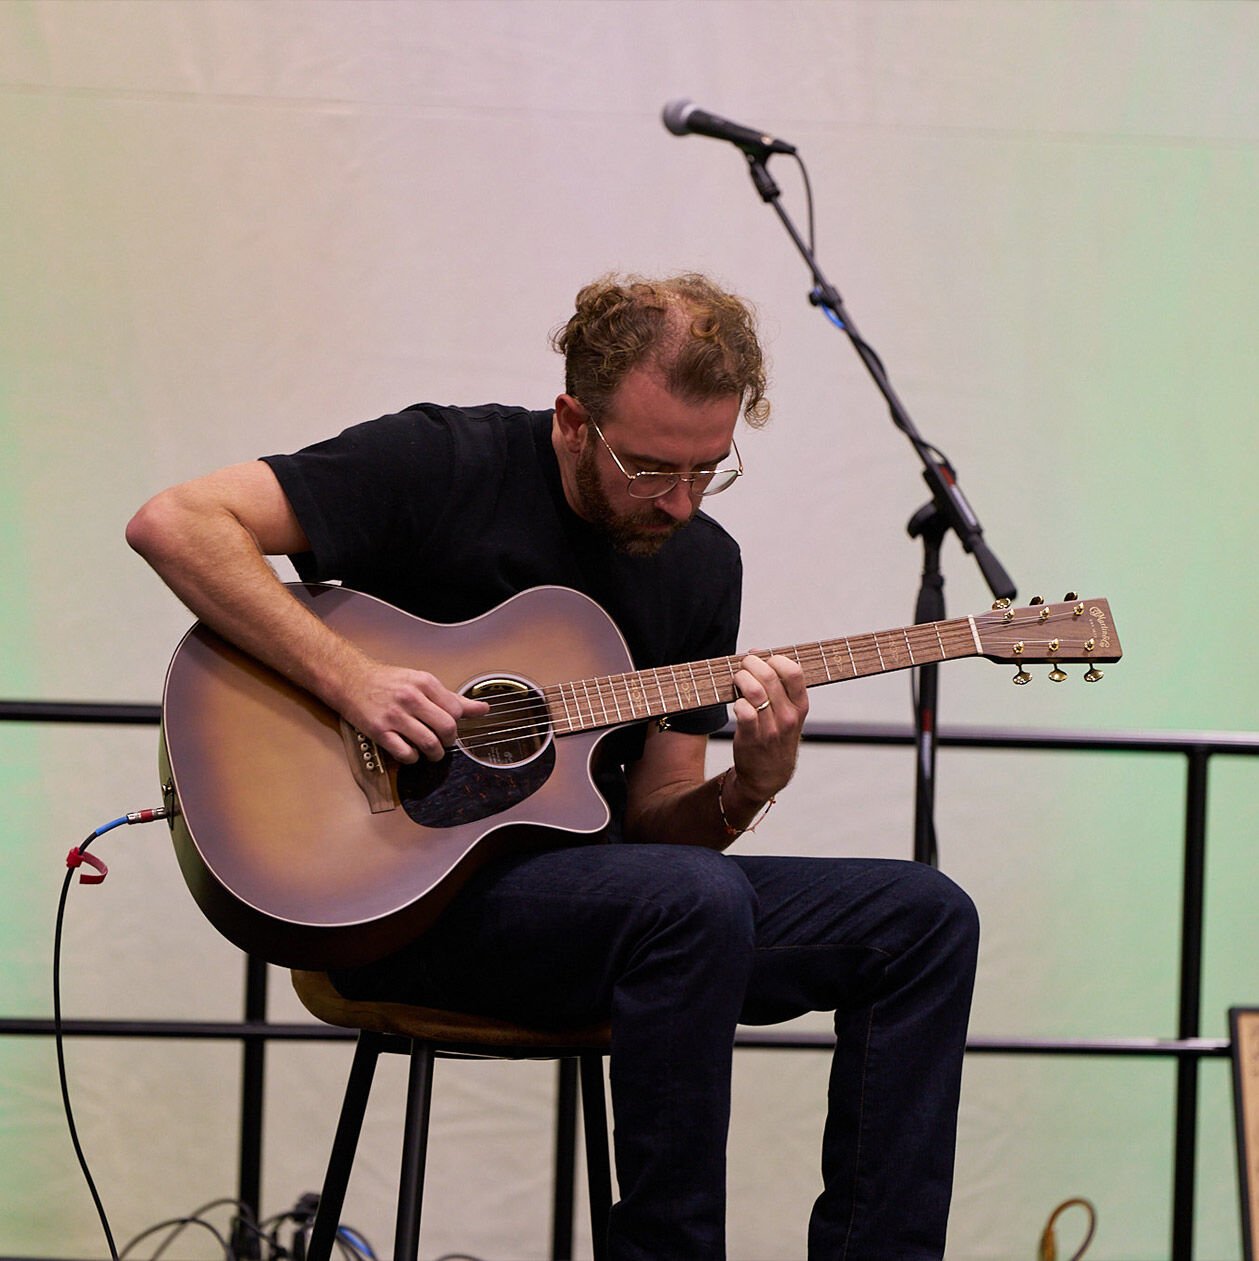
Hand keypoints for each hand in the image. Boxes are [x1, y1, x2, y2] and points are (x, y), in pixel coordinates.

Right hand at [337, 661, 489, 763]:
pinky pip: (405, 753)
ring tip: (431, 752)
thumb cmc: (388, 682)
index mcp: (425, 683)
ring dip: (434, 753)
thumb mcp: (422, 682)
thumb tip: (483, 708)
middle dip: (449, 741)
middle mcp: (411, 698)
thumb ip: (453, 698)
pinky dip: (412, 758)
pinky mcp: (379, 731)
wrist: (351, 680)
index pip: (457, 710)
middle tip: (443, 742)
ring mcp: (394, 715)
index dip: (457, 723)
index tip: (449, 726)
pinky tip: (410, 751)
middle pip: (446, 728)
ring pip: (428, 743)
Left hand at [728, 653, 807, 803]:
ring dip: (741, 679)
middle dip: (751, 664)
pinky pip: (744, 712)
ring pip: (755, 692)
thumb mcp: (787, 713)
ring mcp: (771, 728)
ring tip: (737, 681)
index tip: (763, 660)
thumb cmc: (775, 736)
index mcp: (801, 706)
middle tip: (743, 667)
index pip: (794, 671)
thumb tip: (756, 652)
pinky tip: (736, 703)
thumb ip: (776, 684)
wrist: (768, 775)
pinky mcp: (752, 738)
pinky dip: (737, 702)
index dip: (775, 659)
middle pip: (769, 676)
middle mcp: (789, 716)